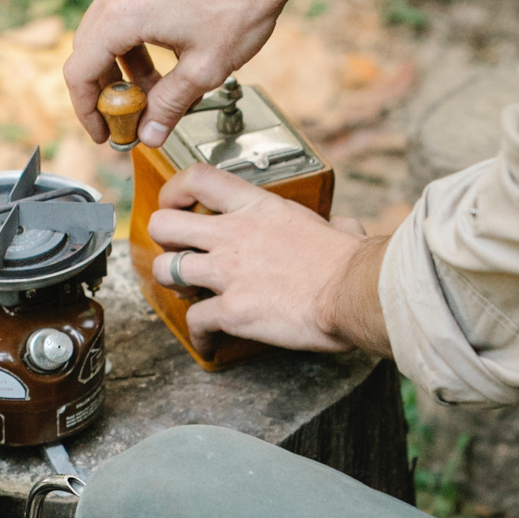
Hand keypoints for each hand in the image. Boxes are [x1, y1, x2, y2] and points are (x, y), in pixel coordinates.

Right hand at [63, 0, 295, 149]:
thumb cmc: (242, 2)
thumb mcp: (204, 69)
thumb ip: (169, 106)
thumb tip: (150, 134)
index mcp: (123, 14)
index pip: (80, 71)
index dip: (87, 110)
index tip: (103, 132)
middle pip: (89, 51)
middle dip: (107, 91)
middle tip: (129, 118)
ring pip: (108, 32)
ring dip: (126, 69)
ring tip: (156, 94)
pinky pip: (127, 13)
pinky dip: (137, 43)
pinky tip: (166, 62)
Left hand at [149, 164, 391, 357]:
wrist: (354, 292)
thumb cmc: (351, 264)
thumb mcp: (338, 227)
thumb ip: (332, 224)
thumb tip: (347, 228)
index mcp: (258, 208)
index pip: (198, 177)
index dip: (174, 190)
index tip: (175, 203)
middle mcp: (234, 235)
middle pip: (165, 224)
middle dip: (165, 241)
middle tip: (177, 253)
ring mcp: (227, 272)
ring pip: (165, 270)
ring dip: (172, 285)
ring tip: (188, 293)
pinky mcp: (230, 309)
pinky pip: (194, 321)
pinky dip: (199, 334)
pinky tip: (209, 340)